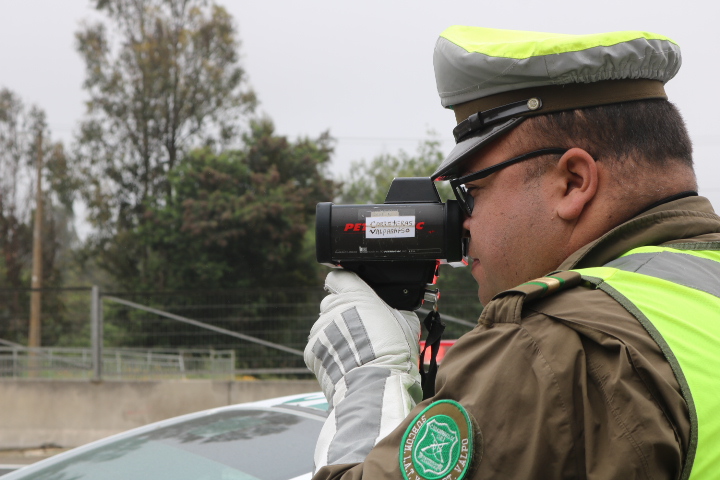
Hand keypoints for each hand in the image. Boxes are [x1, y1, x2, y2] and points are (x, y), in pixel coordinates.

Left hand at [305, 269, 421, 466]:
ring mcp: (319, 329)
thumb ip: (393, 309)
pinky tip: (345, 363)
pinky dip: (328, 353)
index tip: (352, 293)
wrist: (374, 383)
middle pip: (332, 303)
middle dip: (343, 314)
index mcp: (354, 294)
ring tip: (355, 351)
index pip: (339, 276)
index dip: (345, 284)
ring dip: (335, 335)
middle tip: (360, 330)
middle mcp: (332, 307)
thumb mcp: (406, 322)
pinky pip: (318, 347)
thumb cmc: (393, 352)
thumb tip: (396, 310)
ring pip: (324, 326)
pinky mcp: (311, 350)